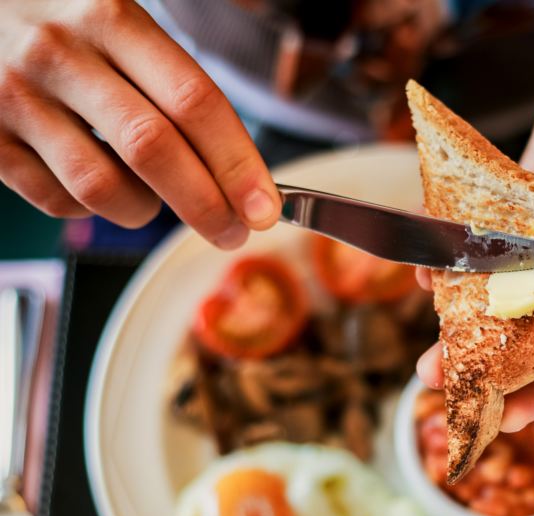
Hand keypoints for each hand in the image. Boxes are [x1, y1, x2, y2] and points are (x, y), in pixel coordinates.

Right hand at [0, 0, 279, 247]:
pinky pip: (58, 201)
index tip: (264, 207)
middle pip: (153, 149)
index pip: (193, 101)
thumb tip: (242, 171)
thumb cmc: (63, 24)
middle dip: (206, 206)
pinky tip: (99, 186)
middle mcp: (61, 55)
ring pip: (103, 187)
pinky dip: (91, 210)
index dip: (237, 163)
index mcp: (110, 18)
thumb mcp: (119, 21)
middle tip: (233, 232)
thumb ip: (174, 83)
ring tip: (153, 202)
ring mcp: (17, 98)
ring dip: (144, 211)